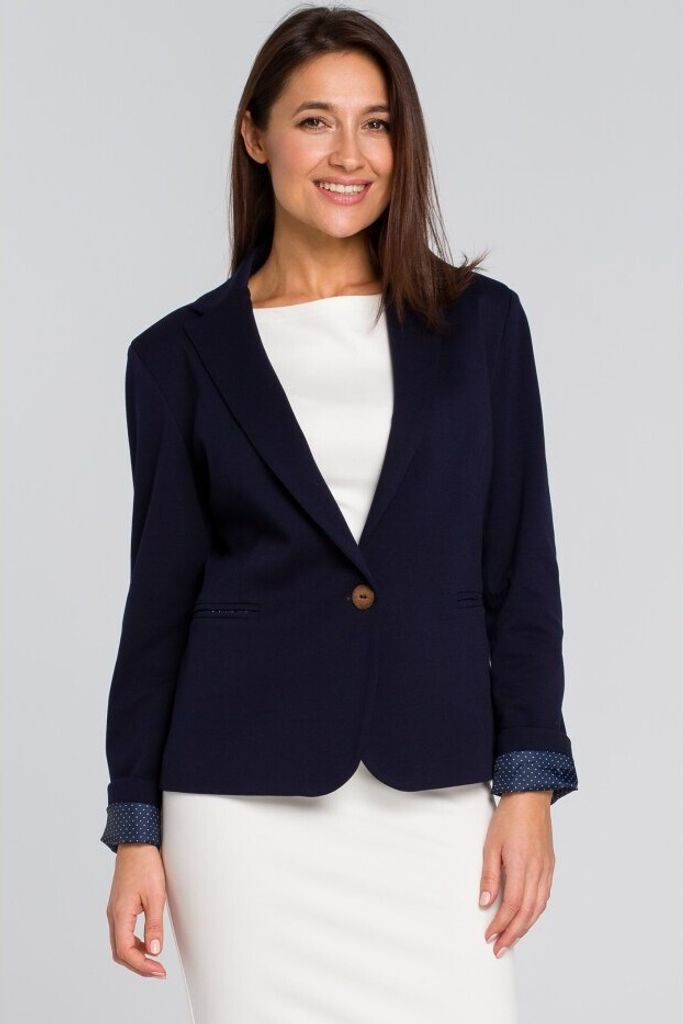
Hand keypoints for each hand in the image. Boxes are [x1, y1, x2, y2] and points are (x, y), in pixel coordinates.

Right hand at [106, 844, 167, 977]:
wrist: (136, 844)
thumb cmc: (146, 865)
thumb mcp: (155, 896)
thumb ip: (154, 925)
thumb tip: (155, 951)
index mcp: (120, 914)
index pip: (125, 951)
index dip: (141, 966)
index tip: (159, 971)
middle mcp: (113, 915)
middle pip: (120, 952)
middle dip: (138, 966)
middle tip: (158, 971)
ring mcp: (115, 911)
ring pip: (120, 943)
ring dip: (136, 956)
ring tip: (155, 961)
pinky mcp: (120, 906)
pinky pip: (123, 932)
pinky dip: (134, 944)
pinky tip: (148, 943)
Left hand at [479, 791, 554, 957]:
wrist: (530, 798)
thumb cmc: (509, 818)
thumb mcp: (491, 845)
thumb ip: (489, 876)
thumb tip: (484, 903)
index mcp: (522, 865)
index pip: (512, 905)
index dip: (501, 925)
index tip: (489, 936)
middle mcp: (538, 871)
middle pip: (527, 912)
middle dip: (512, 934)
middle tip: (499, 948)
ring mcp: (546, 869)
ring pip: (538, 908)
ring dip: (524, 927)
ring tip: (511, 939)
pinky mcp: (550, 866)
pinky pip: (544, 896)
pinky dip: (534, 912)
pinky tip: (526, 918)